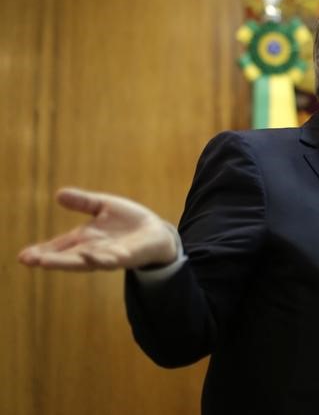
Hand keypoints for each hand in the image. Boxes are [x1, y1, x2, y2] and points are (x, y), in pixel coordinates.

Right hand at [18, 187, 177, 270]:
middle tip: (29, 260)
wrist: (157, 232)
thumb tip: (59, 194)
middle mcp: (94, 250)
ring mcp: (110, 255)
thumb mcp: (103, 206)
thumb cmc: (128, 221)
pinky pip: (111, 259)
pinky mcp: (127, 257)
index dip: (42, 251)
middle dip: (49, 259)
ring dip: (67, 262)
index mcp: (85, 239)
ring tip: (46, 262)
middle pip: (68, 256)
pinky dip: (99, 258)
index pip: (60, 246)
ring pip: (86, 261)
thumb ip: (83, 202)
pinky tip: (87, 254)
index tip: (23, 257)